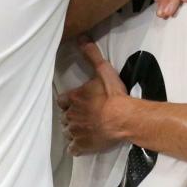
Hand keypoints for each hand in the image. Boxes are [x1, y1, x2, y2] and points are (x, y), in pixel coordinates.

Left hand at [57, 37, 129, 155]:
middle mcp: (71, 115)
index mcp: (74, 98)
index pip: (62, 101)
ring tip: (85, 129)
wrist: (124, 118)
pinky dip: (76, 147)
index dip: (69, 102)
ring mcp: (75, 132)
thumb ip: (92, 55)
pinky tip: (83, 143)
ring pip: (67, 132)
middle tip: (84, 115)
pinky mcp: (82, 146)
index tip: (77, 102)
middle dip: (72, 116)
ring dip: (73, 130)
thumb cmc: (114, 96)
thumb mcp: (104, 71)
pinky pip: (73, 149)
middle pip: (64, 117)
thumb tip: (81, 38)